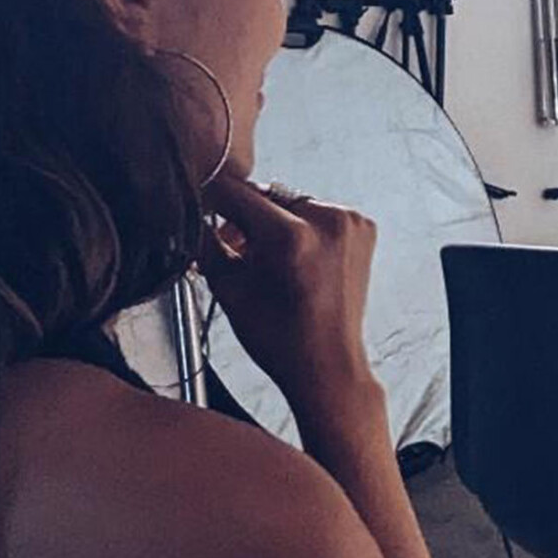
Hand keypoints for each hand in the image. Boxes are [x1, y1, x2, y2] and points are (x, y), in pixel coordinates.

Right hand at [198, 169, 381, 419]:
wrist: (327, 364)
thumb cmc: (280, 338)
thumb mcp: (228, 289)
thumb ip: (208, 243)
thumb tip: (194, 213)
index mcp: (292, 237)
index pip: (238, 192)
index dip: (212, 198)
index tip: (202, 205)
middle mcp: (328, 222)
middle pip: (268, 196)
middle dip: (245, 217)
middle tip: (232, 245)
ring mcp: (350, 224)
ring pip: (293, 203)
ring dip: (274, 221)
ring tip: (265, 258)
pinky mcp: (363, 229)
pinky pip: (319, 214)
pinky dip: (303, 228)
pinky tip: (294, 258)